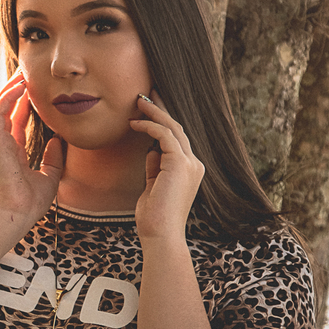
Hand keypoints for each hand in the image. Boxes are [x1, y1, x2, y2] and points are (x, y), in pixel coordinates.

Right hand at [0, 70, 63, 221]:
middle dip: (15, 89)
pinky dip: (8, 97)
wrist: (17, 212)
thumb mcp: (50, 176)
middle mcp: (3, 143)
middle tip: (27, 71)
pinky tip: (19, 86)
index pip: (17, 119)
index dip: (25, 102)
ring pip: (0, 106)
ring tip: (23, 72)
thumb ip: (53, 158)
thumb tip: (59, 140)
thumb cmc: (30, 201)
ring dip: (10, 88)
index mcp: (13, 150)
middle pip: (7, 108)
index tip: (34, 88)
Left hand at [129, 91, 203, 238]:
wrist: (160, 234)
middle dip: (160, 109)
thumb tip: (151, 151)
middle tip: (145, 94)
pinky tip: (134, 123)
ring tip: (138, 101)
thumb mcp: (153, 187)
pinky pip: (165, 137)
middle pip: (177, 128)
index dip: (161, 122)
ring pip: (173, 128)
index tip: (146, 108)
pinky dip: (149, 127)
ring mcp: (190, 163)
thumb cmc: (153, 216)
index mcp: (189, 169)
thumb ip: (155, 168)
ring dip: (154, 113)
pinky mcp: (180, 164)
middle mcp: (193, 164)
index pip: (176, 139)